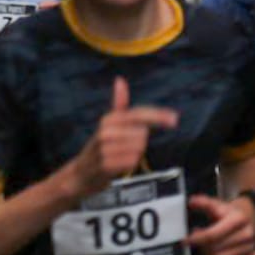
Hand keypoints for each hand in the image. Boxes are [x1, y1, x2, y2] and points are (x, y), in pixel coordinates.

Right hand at [65, 78, 176, 197]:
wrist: (80, 174)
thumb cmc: (100, 148)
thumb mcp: (108, 125)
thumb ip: (119, 104)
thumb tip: (120, 80)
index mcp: (108, 119)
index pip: (139, 114)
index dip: (158, 116)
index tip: (175, 119)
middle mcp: (106, 131)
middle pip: (143, 133)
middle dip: (139, 142)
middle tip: (125, 148)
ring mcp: (105, 148)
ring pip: (139, 147)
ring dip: (134, 154)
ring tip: (120, 156)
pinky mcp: (106, 164)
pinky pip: (132, 161)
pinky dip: (129, 164)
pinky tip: (119, 165)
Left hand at [185, 194, 254, 254]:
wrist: (250, 219)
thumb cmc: (230, 213)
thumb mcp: (217, 205)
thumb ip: (204, 203)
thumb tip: (191, 202)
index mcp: (239, 219)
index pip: (212, 235)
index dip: (196, 239)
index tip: (184, 240)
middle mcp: (247, 235)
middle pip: (214, 249)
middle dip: (201, 246)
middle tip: (195, 240)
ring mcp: (250, 248)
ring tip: (205, 246)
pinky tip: (214, 252)